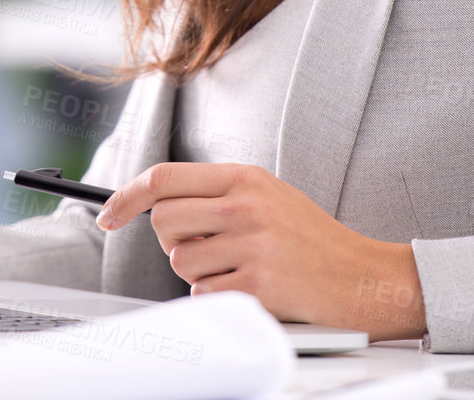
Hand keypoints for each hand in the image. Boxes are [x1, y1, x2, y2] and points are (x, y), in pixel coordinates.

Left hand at [96, 162, 425, 340]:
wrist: (365, 277)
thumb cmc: (313, 240)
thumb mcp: (269, 195)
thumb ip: (218, 193)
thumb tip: (155, 201)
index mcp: (245, 177)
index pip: (164, 177)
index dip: (126, 197)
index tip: (108, 215)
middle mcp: (246, 206)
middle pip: (162, 221)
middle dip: (172, 241)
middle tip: (207, 247)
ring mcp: (252, 245)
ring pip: (180, 261)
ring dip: (200, 272)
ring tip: (241, 268)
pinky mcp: (258, 284)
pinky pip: (204, 294)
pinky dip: (219, 296)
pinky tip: (253, 288)